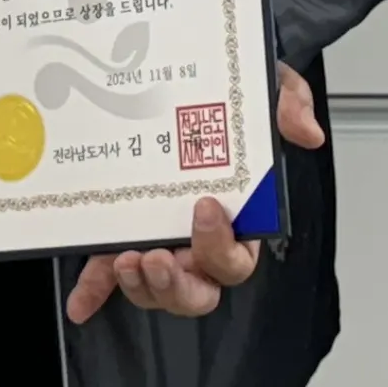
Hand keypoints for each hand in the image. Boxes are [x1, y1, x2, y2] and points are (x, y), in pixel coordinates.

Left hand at [63, 66, 324, 324]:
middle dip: (179, 285)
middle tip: (160, 257)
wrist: (191, 81)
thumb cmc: (231, 98)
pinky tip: (80, 304)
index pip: (237, 258)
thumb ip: (288, 105)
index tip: (204, 208)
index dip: (221, 246)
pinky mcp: (124, 236)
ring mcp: (162, 242)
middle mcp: (199, 242)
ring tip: (127, 259)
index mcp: (238, 220)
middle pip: (199, 289)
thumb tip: (307, 133)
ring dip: (142, 286)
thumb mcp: (266, 89)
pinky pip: (108, 273)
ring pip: (158, 289)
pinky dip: (95, 291)